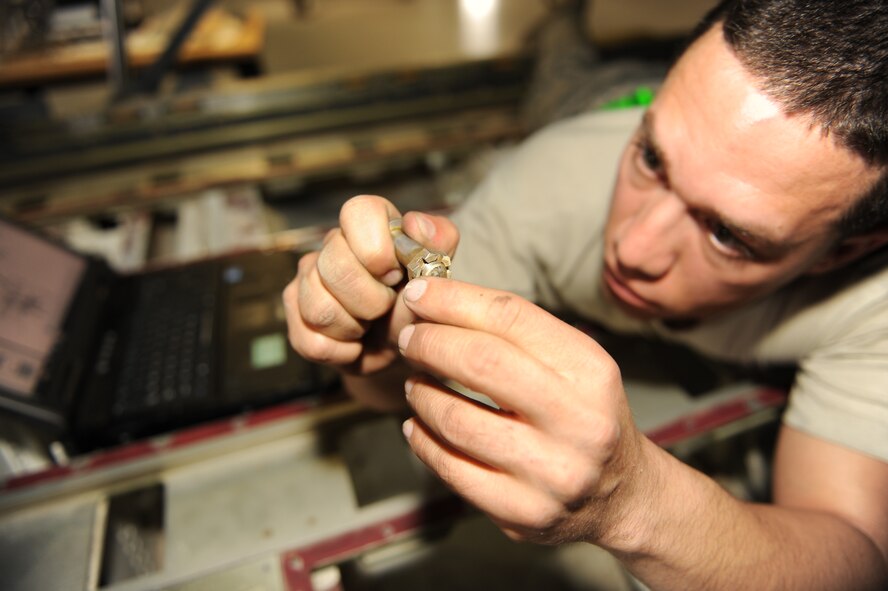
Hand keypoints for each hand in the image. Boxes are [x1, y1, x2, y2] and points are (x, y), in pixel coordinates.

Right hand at [283, 195, 458, 375]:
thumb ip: (439, 240)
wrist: (403, 347)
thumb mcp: (438, 273)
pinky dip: (342, 352)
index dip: (376, 247)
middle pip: (336, 267)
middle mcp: (332, 246)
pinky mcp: (295, 318)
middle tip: (385, 306)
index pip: (358, 211)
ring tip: (370, 324)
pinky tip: (355, 344)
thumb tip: (414, 223)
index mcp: (368, 224)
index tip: (394, 273)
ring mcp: (307, 281)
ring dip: (355, 327)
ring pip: (320, 308)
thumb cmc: (419, 303)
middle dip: (372, 299)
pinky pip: (312, 342)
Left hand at [397, 277, 648, 545]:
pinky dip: (422, 440)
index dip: (454, 300)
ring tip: (415, 383)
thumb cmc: (583, 417)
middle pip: (481, 363)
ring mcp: (550, 472)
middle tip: (409, 338)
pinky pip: (450, 468)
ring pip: (456, 419)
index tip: (419, 294)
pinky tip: (418, 424)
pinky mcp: (521, 512)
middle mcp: (578, 422)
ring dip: (421, 393)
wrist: (620, 496)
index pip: (511, 317)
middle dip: (430, 342)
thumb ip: (516, 333)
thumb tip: (439, 301)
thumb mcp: (574, 366)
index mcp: (591, 372)